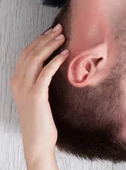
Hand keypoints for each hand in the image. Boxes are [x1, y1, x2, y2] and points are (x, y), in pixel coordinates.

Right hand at [10, 24, 68, 164]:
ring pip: (36, 59)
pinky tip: (65, 54)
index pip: (26, 54)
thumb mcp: (38, 98)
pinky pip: (45, 73)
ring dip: (50, 46)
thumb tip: (53, 68)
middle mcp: (17, 82)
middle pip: (30, 52)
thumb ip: (40, 83)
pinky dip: (55, 61)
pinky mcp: (36, 95)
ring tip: (63, 37)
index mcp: (16, 81)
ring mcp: (25, 88)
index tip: (51, 32)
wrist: (38, 141)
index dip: (38, 41)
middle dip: (45, 38)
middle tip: (59, 29)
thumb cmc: (42, 121)